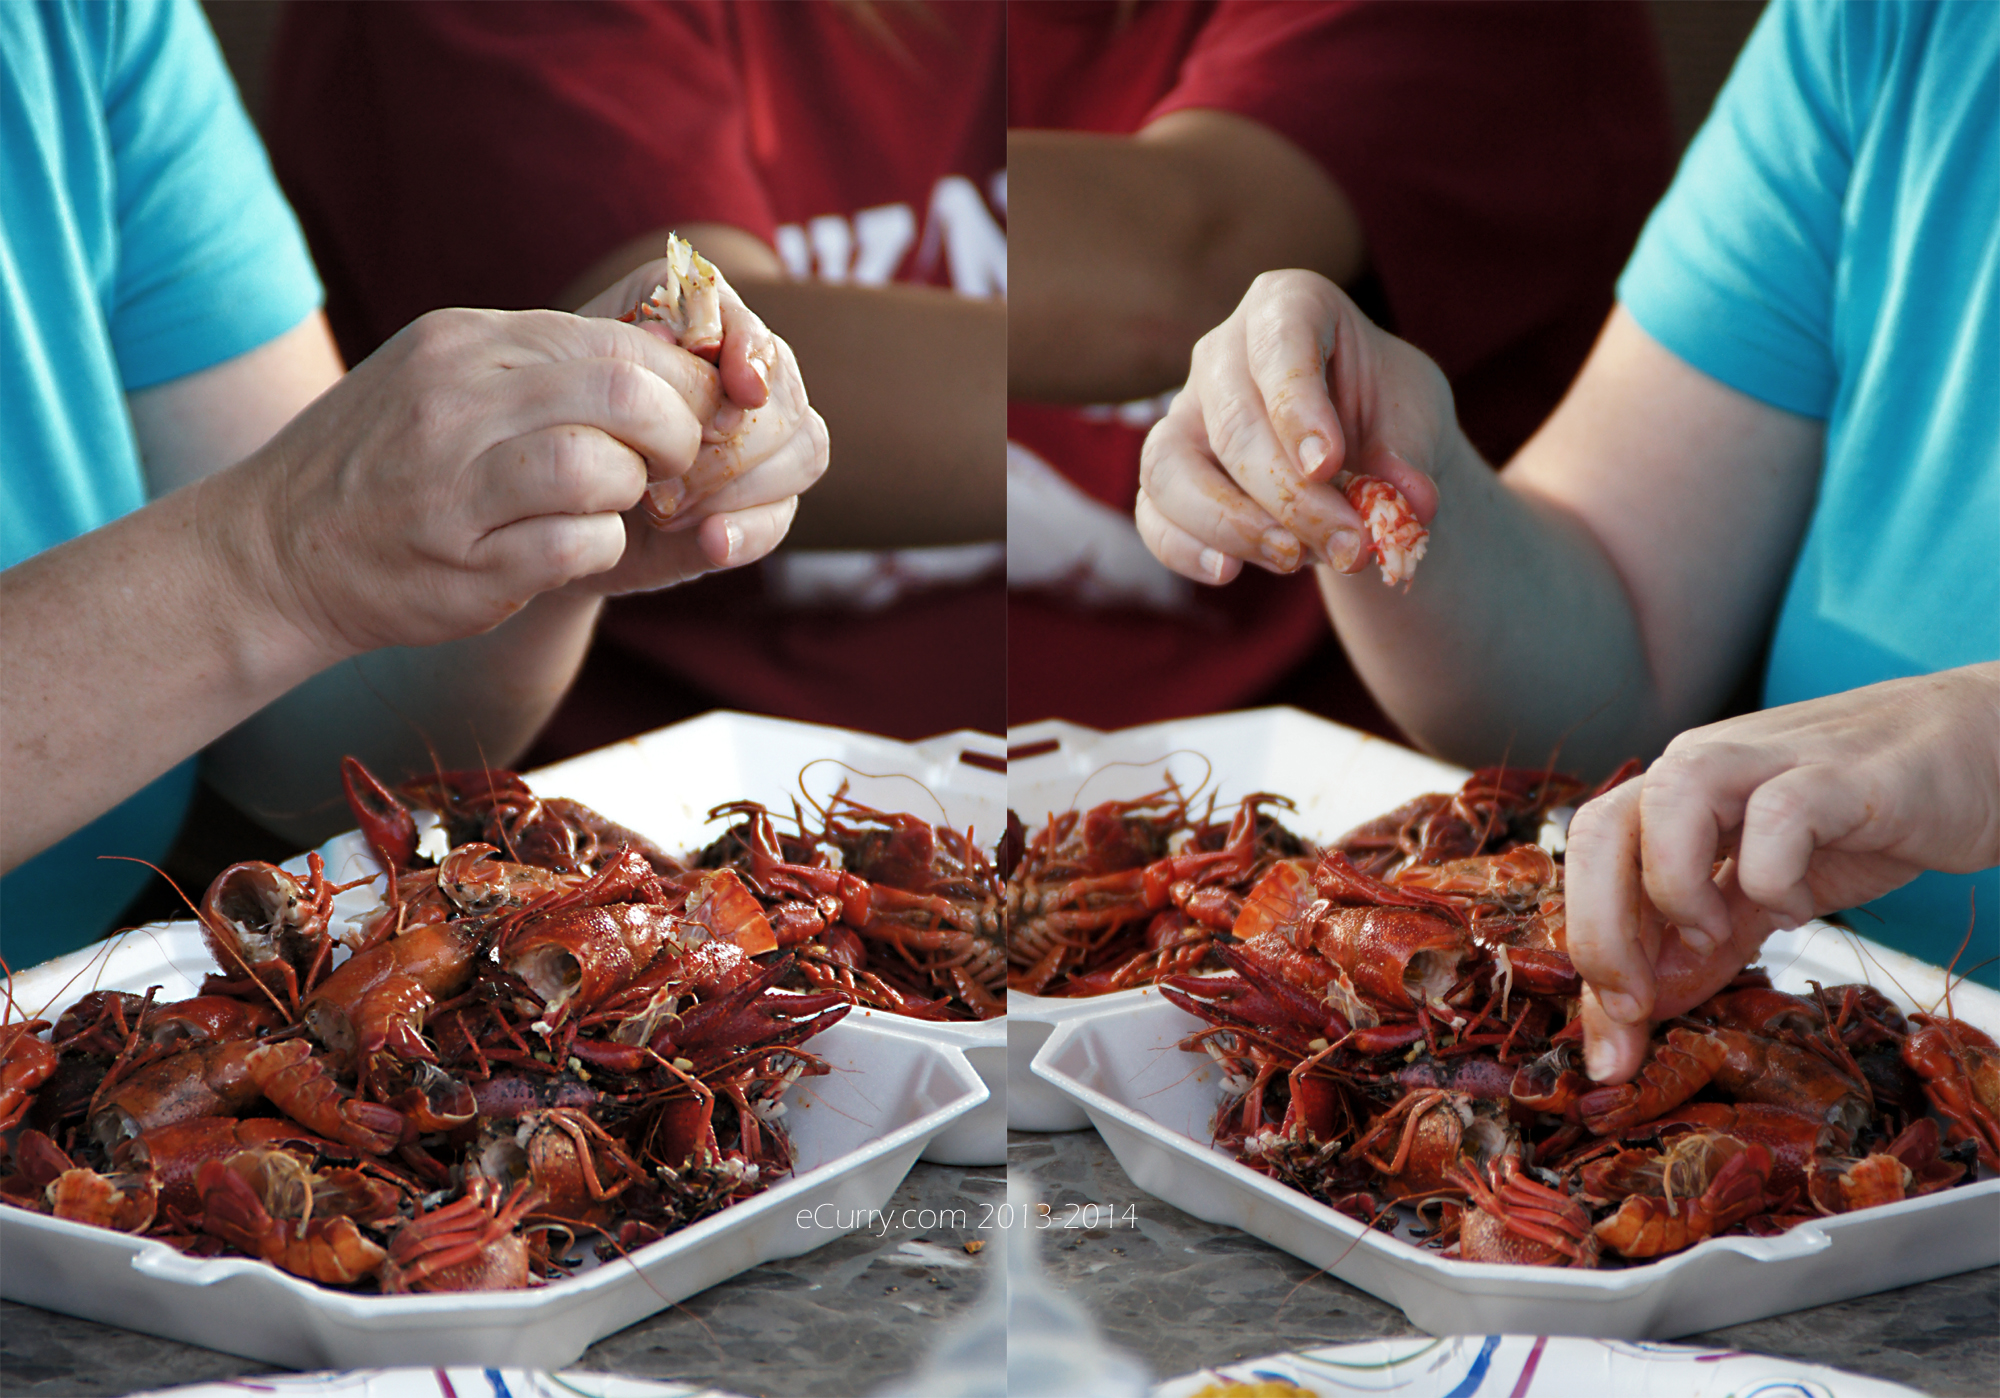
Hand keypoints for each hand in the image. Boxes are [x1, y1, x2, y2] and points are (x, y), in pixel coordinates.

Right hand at [210, 304, 734, 660]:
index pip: (619, 339)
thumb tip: (664, 350)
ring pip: (602, 468)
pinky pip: (577, 545)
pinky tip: (575, 547)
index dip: (683, 382)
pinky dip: (599, 548)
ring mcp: (453, 482)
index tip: (695, 415)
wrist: (271, 551)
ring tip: (616, 504)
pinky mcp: (461, 562)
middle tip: (677, 466)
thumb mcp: (445, 375)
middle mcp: (456, 399)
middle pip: (625, 394)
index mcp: (467, 341)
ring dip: (633, 493)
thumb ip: (540, 361)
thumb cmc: (382, 462)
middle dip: (679, 435)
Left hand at [571, 254, 827, 592]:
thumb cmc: (557, 426)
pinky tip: (712, 541)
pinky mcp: (764, 507)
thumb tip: (694, 345)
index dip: (752, 354)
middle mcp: (746, 377)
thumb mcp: (574, 377)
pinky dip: (750, 530)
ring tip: (665, 511)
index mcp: (700, 324)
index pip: (752, 328)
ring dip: (738, 485)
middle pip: (787, 395)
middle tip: (661, 473)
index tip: (738, 386)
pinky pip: (782, 516)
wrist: (544, 509)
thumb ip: (635, 349)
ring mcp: (766, 444)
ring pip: (804, 450)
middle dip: (734, 440)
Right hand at [1134, 269, 1444, 582]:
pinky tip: (1227, 573)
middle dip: (1290, 496)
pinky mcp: (1166, 476)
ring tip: (1294, 560)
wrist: (1360, 447)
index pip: (1279, 345)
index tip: (1329, 465)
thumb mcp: (1416, 413)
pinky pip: (1152, 514)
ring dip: (1231, 524)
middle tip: (1349, 546)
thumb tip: (1409, 504)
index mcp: (1286, 306)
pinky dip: (1183, 548)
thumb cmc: (1384, 409)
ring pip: (1171, 467)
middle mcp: (1220, 352)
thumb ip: (1412, 451)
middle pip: (1233, 423)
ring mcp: (1183, 415)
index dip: (1298, 407)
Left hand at [1566, 665, 1999, 1082]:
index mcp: (1673, 795)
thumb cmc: (1860, 814)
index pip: (1591, 861)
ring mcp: (1764, 760)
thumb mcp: (1766, 891)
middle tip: (1633, 1006)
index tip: (1611, 1041)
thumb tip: (1642, 1009)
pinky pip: (1778, 817)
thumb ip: (1705, 945)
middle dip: (1600, 932)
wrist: (1973, 749)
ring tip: (1714, 936)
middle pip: (1600, 829)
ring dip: (1673, 887)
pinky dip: (1773, 877)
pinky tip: (1799, 908)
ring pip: (1670, 801)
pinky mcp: (1837, 775)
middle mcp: (1701, 766)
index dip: (1585, 949)